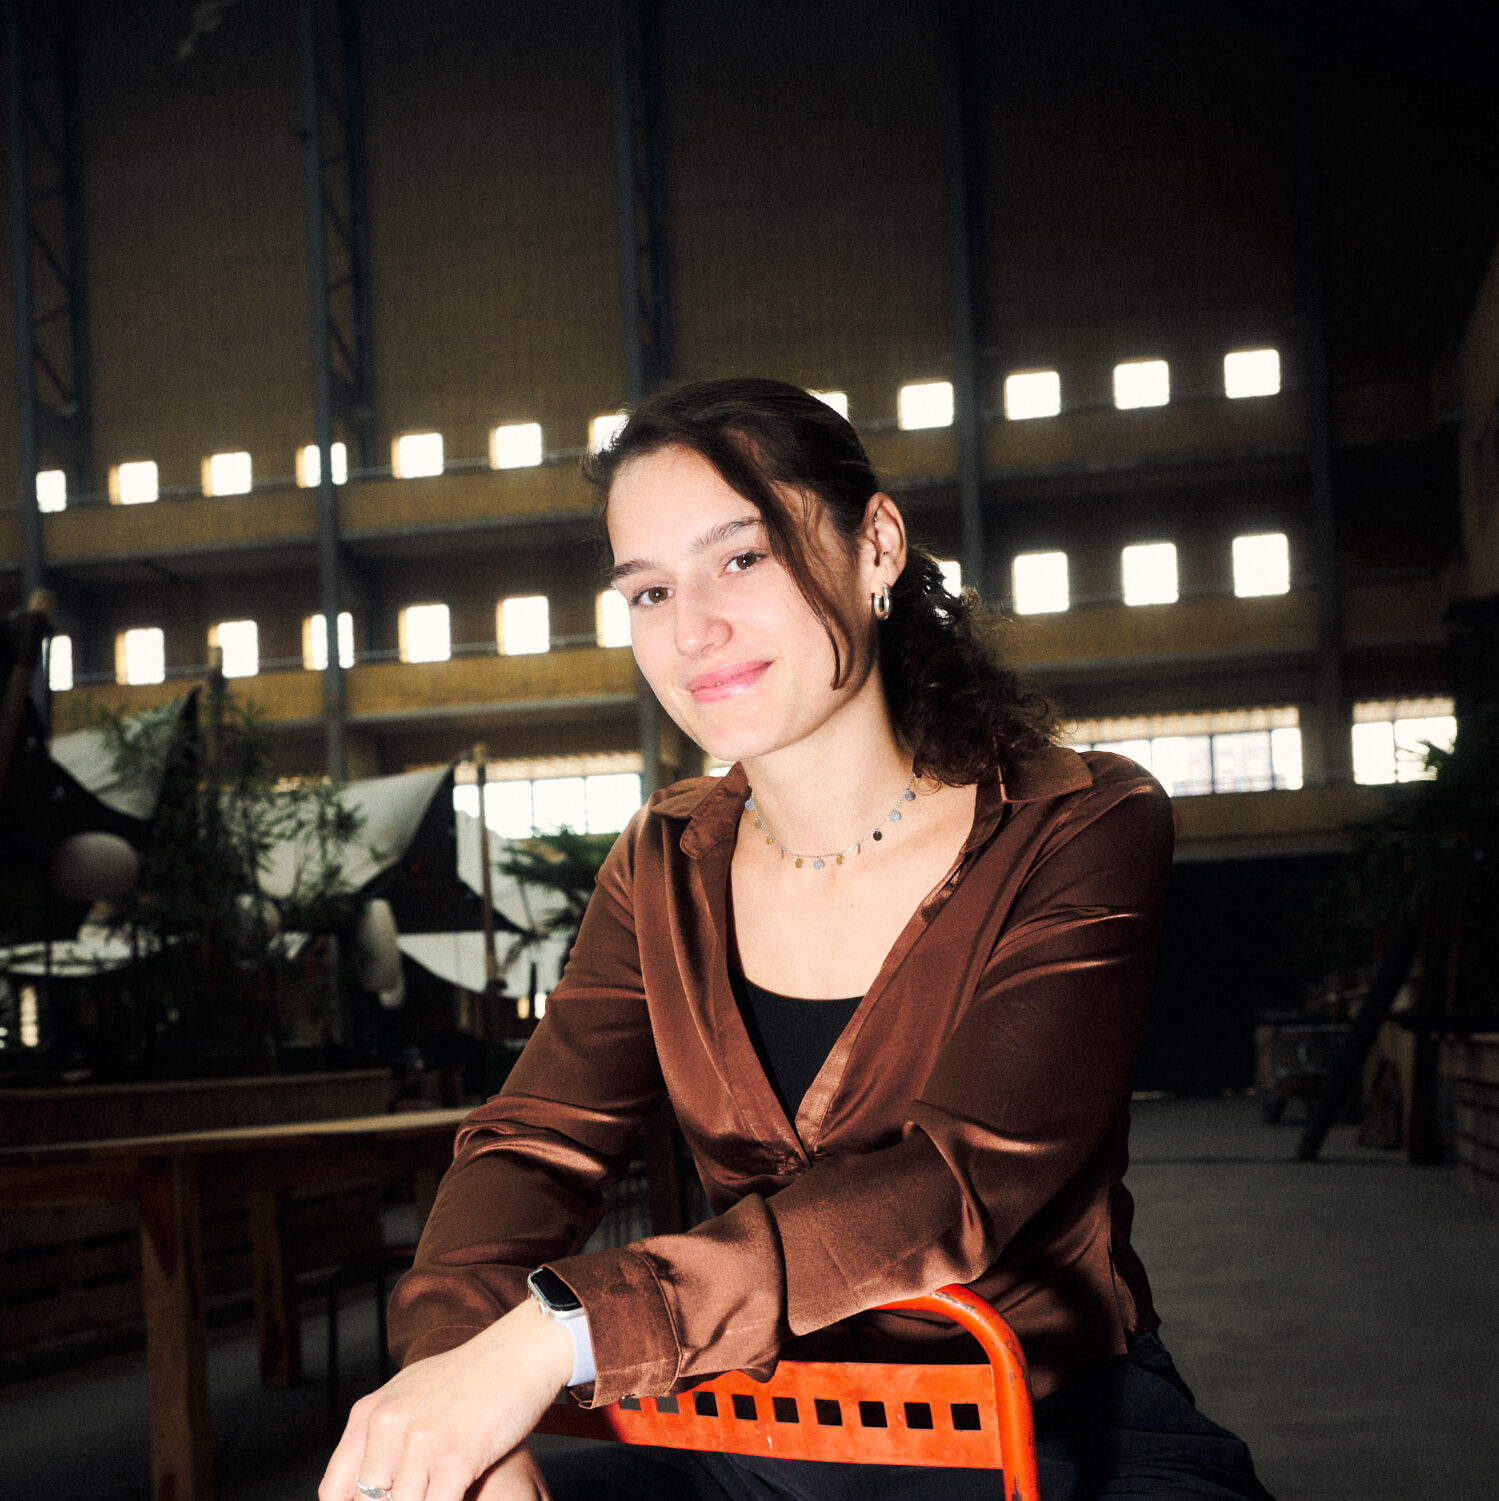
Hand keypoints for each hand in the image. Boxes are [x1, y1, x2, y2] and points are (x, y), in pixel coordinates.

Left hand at [320, 1298, 573, 1500]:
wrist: (521, 1352)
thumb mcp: (410, 1394)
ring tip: (436, 1492)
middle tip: (420, 1490)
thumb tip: (364, 1482)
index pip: (334, 1491)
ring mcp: (420, 1441)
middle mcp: (387, 1425)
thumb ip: (381, 1434)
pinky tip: (461, 1496)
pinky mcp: (454, 1457)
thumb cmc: (471, 1375)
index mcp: (370, 1413)